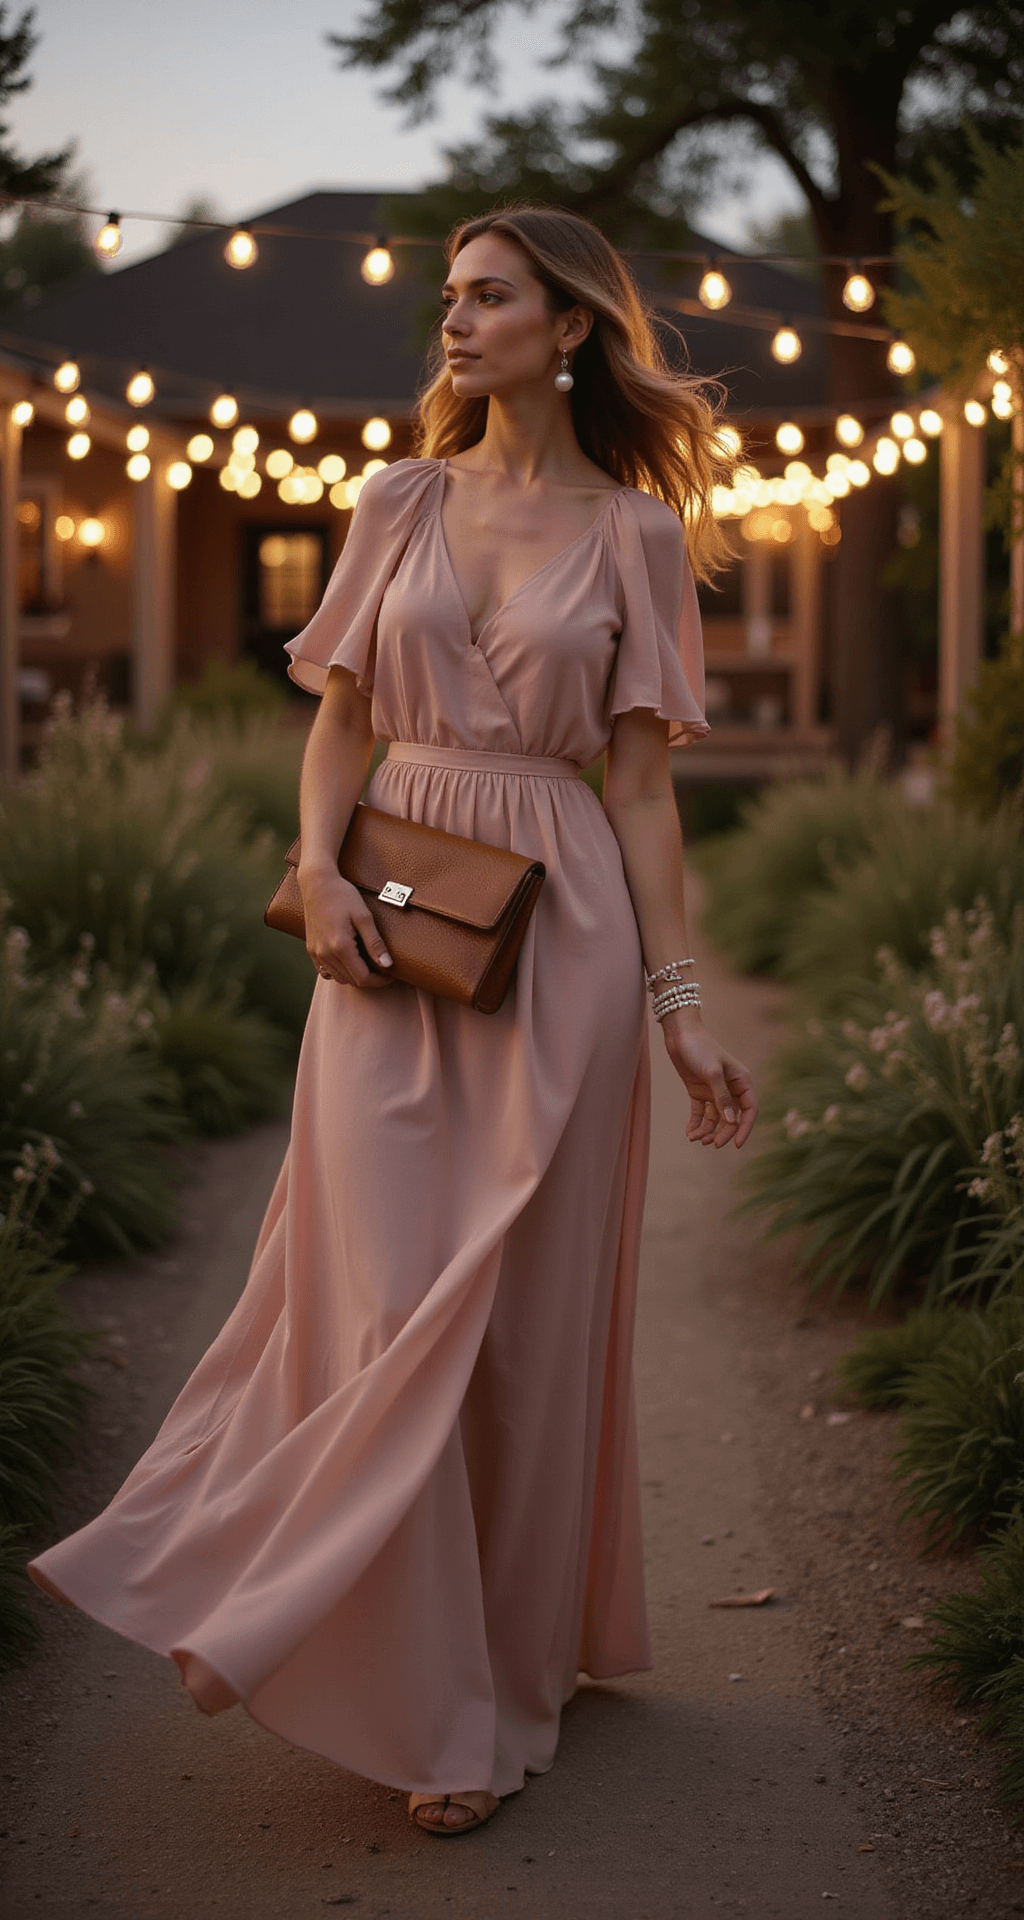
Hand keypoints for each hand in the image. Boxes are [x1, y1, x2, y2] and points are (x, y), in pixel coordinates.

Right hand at [297, 866, 394, 988]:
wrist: (317, 883)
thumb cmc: (342, 895)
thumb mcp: (364, 916)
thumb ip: (375, 943)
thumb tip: (387, 965)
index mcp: (340, 947)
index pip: (363, 978)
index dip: (379, 980)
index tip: (390, 974)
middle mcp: (325, 954)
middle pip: (352, 981)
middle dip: (370, 979)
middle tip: (383, 969)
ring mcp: (316, 953)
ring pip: (339, 978)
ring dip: (355, 976)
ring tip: (368, 964)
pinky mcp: (311, 949)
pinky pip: (326, 971)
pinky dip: (340, 972)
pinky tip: (349, 961)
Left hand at [659, 1009, 756, 1148]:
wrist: (680, 1034)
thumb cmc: (700, 1048)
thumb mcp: (712, 1073)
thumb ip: (722, 1098)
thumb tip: (731, 1122)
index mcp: (742, 1081)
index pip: (749, 1110)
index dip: (745, 1129)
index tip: (736, 1145)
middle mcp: (730, 1088)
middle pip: (732, 1118)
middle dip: (723, 1133)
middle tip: (712, 1145)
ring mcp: (714, 1091)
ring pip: (715, 1118)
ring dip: (708, 1130)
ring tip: (695, 1139)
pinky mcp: (699, 1092)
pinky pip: (701, 1113)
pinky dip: (696, 1124)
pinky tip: (690, 1133)